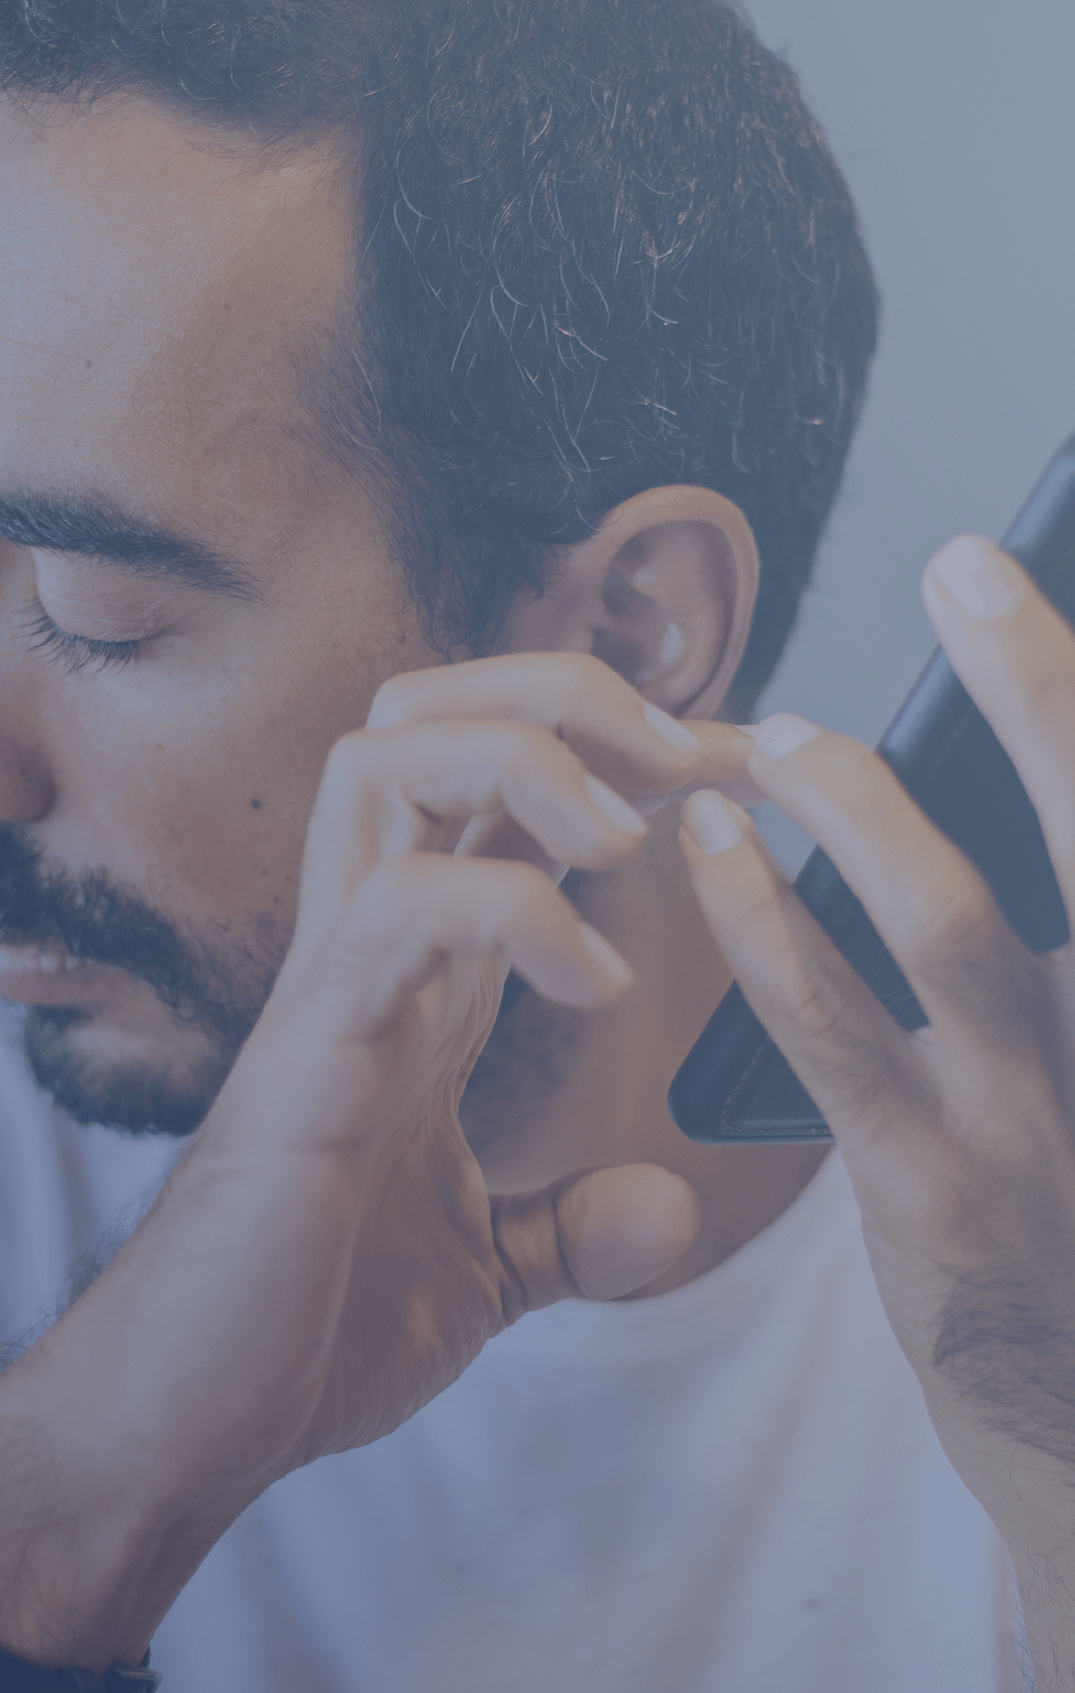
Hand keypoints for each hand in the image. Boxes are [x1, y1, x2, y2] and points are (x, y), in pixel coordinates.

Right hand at [0, 653, 750, 1670]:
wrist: (187, 1425)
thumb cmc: (307, 1328)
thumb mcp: (485, 1270)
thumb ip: (572, 1225)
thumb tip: (667, 1206)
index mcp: (420, 973)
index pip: (497, 788)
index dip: (621, 752)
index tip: (737, 774)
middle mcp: (371, 943)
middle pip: (426, 709)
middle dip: (563, 692)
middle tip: (682, 761)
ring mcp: (333, 980)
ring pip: (388, 756)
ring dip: (529, 759)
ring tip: (625, 844)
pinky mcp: (312, 1046)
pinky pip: (403, 904)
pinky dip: (516, 912)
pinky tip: (592, 986)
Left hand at [678, 536, 1074, 1690]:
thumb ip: (1064, 913)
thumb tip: (1019, 761)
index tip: (1017, 583)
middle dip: (1038, 691)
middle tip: (962, 570)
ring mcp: (1045, 1120)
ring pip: (956, 920)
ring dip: (863, 802)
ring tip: (788, 731)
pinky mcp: (929, 1183)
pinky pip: (826, 1023)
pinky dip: (762, 915)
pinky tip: (712, 846)